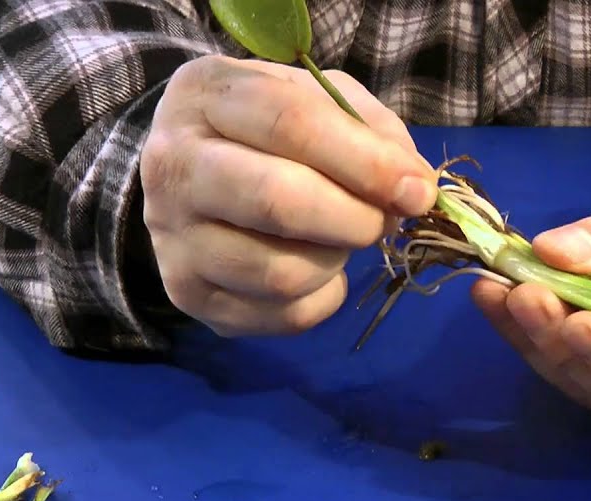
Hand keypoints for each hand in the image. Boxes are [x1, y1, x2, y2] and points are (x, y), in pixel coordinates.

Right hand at [139, 55, 436, 336]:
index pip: (290, 123)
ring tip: (339, 238)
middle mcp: (173, 165)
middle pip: (279, 201)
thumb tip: (414, 186)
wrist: (189, 175)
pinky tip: (316, 269)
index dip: (367, 161)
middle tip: (382, 220)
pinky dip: (322, 296)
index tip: (417, 190)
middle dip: (355, 217)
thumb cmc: (267, 128)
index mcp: (205, 94)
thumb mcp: (316, 98)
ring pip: (282, 272)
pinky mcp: (189, 294)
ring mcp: (173, 237)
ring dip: (336, 260)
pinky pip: (284, 315)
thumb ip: (372, 129)